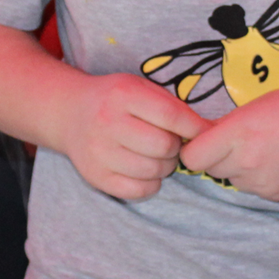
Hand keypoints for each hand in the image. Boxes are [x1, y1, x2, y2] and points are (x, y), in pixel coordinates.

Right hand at [56, 74, 207, 201]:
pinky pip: (138, 191)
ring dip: (164, 166)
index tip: (202, 132)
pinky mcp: (95, 176)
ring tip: (155, 155)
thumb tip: (209, 132)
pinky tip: (144, 169)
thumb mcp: (140, 88)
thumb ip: (172, 106)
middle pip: (164, 147)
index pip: (172, 116)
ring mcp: (99, 152)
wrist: (69, 113)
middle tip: (169, 142)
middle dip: (175, 147)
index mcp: (123, 95)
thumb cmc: (115, 100)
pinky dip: (150, 184)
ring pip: (153, 171)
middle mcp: (108, 123)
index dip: (195, 128)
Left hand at [178, 87, 278, 202]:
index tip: (204, 138)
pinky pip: (256, 189)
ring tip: (267, 148)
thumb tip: (205, 136)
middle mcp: (248, 162)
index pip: (192, 156)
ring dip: (239, 168)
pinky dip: (261, 177)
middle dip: (217, 156)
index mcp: (240, 133)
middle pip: (210, 169)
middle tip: (240, 139)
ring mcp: (264, 184)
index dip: (194, 147)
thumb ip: (230, 124)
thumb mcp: (261, 103)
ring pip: (233, 180)